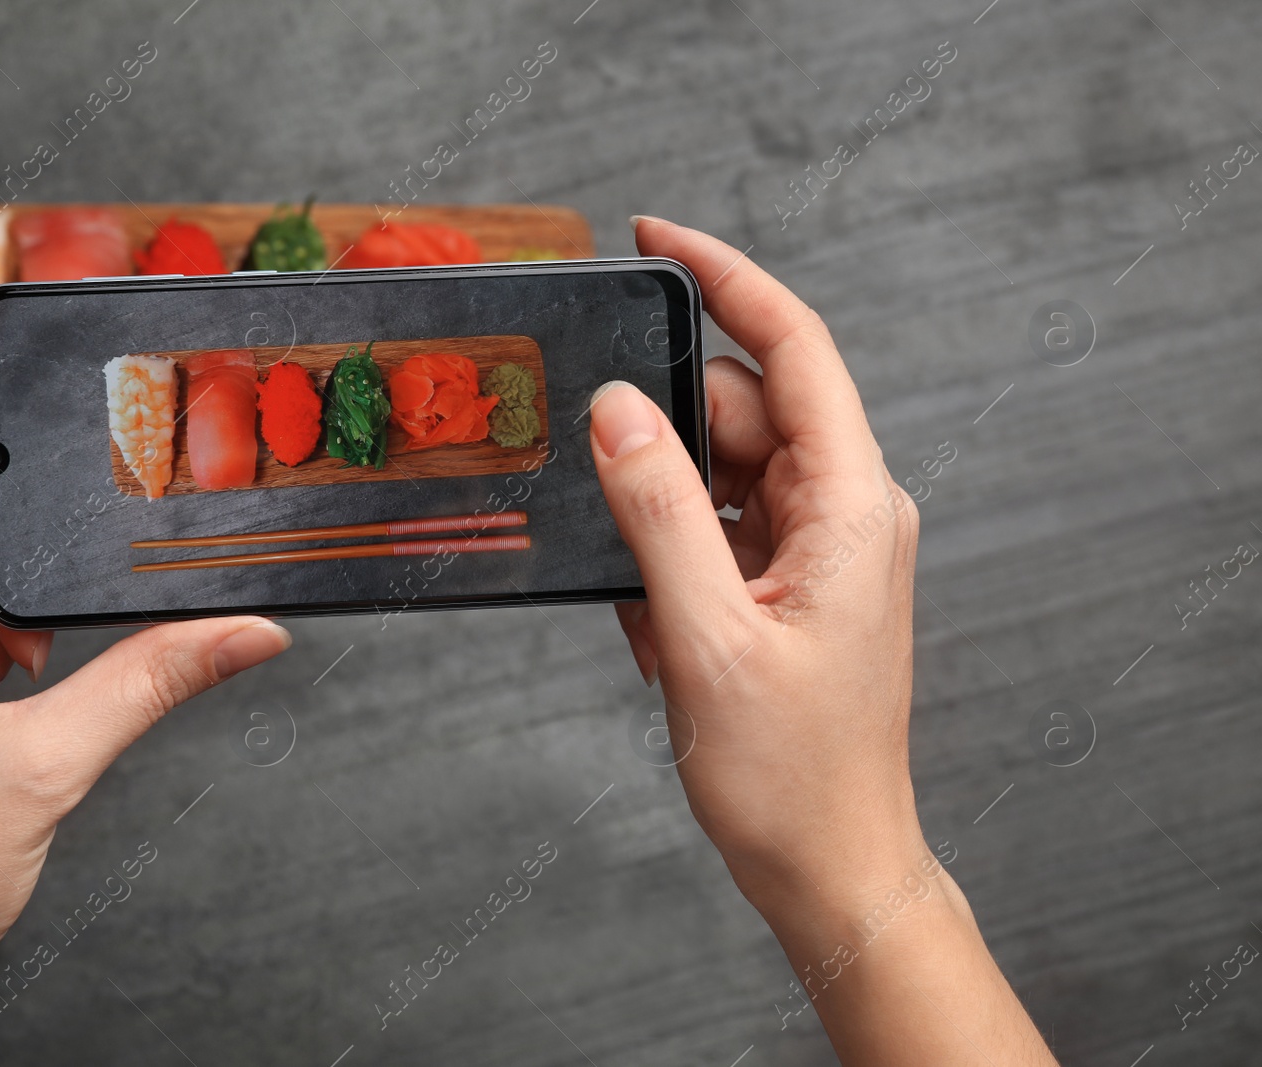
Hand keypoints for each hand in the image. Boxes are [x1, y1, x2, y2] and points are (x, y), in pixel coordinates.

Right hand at [595, 217, 921, 905]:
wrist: (829, 863)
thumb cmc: (790, 772)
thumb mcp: (706, 636)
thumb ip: (658, 511)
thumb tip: (618, 409)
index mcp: (852, 504)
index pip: (794, 347)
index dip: (726, 278)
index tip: (655, 235)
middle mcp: (846, 509)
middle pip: (742, 410)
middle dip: (664, 441)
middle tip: (606, 493)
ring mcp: (820, 545)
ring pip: (721, 472)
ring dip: (663, 521)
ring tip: (653, 611)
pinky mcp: (792, 580)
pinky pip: (717, 529)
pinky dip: (674, 563)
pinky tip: (665, 633)